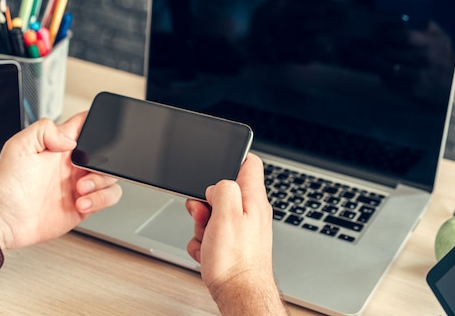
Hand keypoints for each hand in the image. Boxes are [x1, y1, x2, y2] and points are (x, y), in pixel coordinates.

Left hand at [0, 112, 121, 249]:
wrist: (1, 219)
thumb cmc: (5, 185)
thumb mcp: (18, 146)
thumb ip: (43, 130)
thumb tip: (69, 139)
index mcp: (60, 146)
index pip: (86, 126)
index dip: (98, 125)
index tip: (99, 133)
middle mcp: (73, 164)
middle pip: (106, 154)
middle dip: (104, 162)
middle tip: (85, 171)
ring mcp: (80, 185)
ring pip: (110, 177)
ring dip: (101, 183)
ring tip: (80, 189)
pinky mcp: (84, 205)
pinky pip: (107, 198)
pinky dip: (101, 200)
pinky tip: (82, 202)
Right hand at [186, 154, 285, 314]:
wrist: (239, 296)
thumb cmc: (236, 261)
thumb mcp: (226, 214)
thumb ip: (222, 189)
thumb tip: (215, 186)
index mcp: (253, 199)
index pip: (250, 163)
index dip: (232, 159)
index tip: (216, 166)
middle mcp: (251, 213)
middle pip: (222, 192)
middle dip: (205, 202)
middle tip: (204, 216)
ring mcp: (243, 230)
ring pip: (213, 215)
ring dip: (201, 226)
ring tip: (207, 240)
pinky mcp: (234, 246)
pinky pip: (211, 236)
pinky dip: (204, 243)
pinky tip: (207, 253)